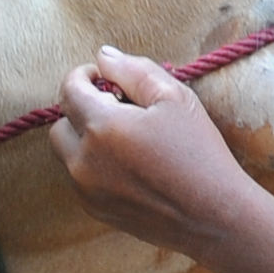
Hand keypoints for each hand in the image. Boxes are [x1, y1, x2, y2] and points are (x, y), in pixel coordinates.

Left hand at [50, 49, 273, 259]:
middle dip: (80, 110)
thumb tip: (103, 56)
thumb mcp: (174, 98)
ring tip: (124, 138)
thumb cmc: (199, 153)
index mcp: (101, 127)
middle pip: (60, 124)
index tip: (103, 77)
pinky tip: (129, 166)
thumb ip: (134, 70)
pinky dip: (94, 166)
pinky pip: (81, 180)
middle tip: (115, 108)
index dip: (84, 76)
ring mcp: (86, 190)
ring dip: (84, 139)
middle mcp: (84, 161)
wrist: (213, 216)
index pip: (69, 90)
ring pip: (67, 155)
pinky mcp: (96, 211)